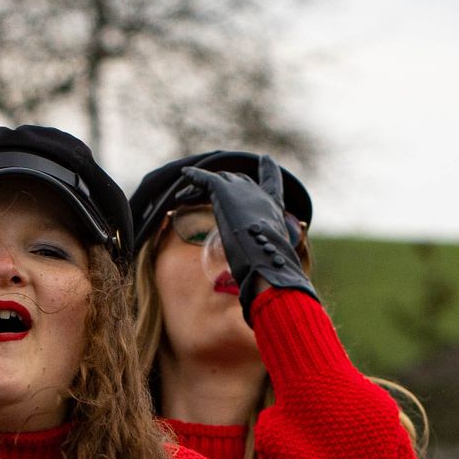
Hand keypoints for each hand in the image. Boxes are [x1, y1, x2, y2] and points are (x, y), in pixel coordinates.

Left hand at [180, 161, 314, 313]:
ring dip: (205, 185)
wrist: (265, 264)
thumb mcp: (269, 266)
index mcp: (274, 211)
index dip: (269, 172)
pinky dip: (194, 177)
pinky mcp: (224, 192)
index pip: (274, 185)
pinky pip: (205, 180)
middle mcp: (260, 197)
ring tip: (186, 192)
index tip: (266, 159)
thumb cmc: (270, 273)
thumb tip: (260, 298)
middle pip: (240, 181)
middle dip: (226, 183)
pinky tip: (183, 176)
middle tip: (209, 187)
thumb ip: (264, 269)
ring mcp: (243, 192)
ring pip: (221, 180)